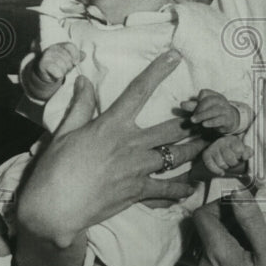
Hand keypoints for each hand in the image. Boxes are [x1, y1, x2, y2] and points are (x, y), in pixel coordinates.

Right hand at [16, 50, 207, 250]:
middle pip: (172, 128)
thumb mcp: (65, 132)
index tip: (175, 57)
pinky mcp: (139, 191)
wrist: (55, 208)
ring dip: (196, 149)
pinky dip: (181, 188)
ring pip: (177, 155)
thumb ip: (81, 106)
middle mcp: (131, 144)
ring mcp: (138, 168)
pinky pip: (167, 189)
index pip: (139, 90)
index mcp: (113, 125)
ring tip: (210, 144)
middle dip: (193, 121)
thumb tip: (83, 81)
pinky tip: (192, 187)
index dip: (159, 71)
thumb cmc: (55, 169)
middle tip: (208, 116)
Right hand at [37, 42, 81, 82]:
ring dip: (63, 71)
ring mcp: (47, 55)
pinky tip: (57, 75)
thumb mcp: (69, 60)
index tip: (76, 62)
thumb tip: (84, 54)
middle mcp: (52, 48)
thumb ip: (77, 57)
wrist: (45, 74)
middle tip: (65, 69)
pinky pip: (55, 70)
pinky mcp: (42, 64)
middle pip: (67, 56)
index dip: (76, 54)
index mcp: (60, 45)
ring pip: (61, 64)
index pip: (70, 46)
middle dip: (69, 65)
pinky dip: (58, 75)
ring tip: (61, 72)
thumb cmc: (59, 66)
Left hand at [181, 89, 239, 132]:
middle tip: (192, 118)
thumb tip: (181, 104)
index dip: (198, 99)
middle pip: (209, 101)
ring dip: (202, 115)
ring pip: (214, 110)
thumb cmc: (215, 112)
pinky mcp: (228, 120)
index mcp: (214, 95)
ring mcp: (225, 110)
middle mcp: (221, 101)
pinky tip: (204, 124)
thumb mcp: (204, 108)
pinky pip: (220, 119)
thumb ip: (193, 106)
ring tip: (193, 120)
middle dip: (199, 108)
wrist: (231, 120)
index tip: (195, 108)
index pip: (204, 93)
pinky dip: (211, 122)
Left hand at [193, 193, 265, 265]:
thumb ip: (251, 220)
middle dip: (225, 220)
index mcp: (216, 254)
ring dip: (226, 237)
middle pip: (204, 230)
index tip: (241, 207)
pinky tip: (248, 262)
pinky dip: (225, 254)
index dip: (219, 204)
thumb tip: (237, 192)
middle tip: (252, 224)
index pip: (201, 215)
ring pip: (208, 246)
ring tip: (253, 243)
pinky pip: (211, 263)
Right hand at [202, 135, 252, 175]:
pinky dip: (217, 171)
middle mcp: (222, 142)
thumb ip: (247, 152)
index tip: (240, 157)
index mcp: (232, 139)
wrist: (218, 149)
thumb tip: (246, 156)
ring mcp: (213, 148)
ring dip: (225, 167)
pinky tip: (221, 171)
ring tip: (226, 164)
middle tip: (233, 162)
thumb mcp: (242, 149)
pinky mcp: (206, 154)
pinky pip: (211, 165)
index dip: (241, 156)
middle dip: (233, 163)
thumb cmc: (232, 150)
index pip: (239, 150)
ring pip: (221, 163)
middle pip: (229, 158)